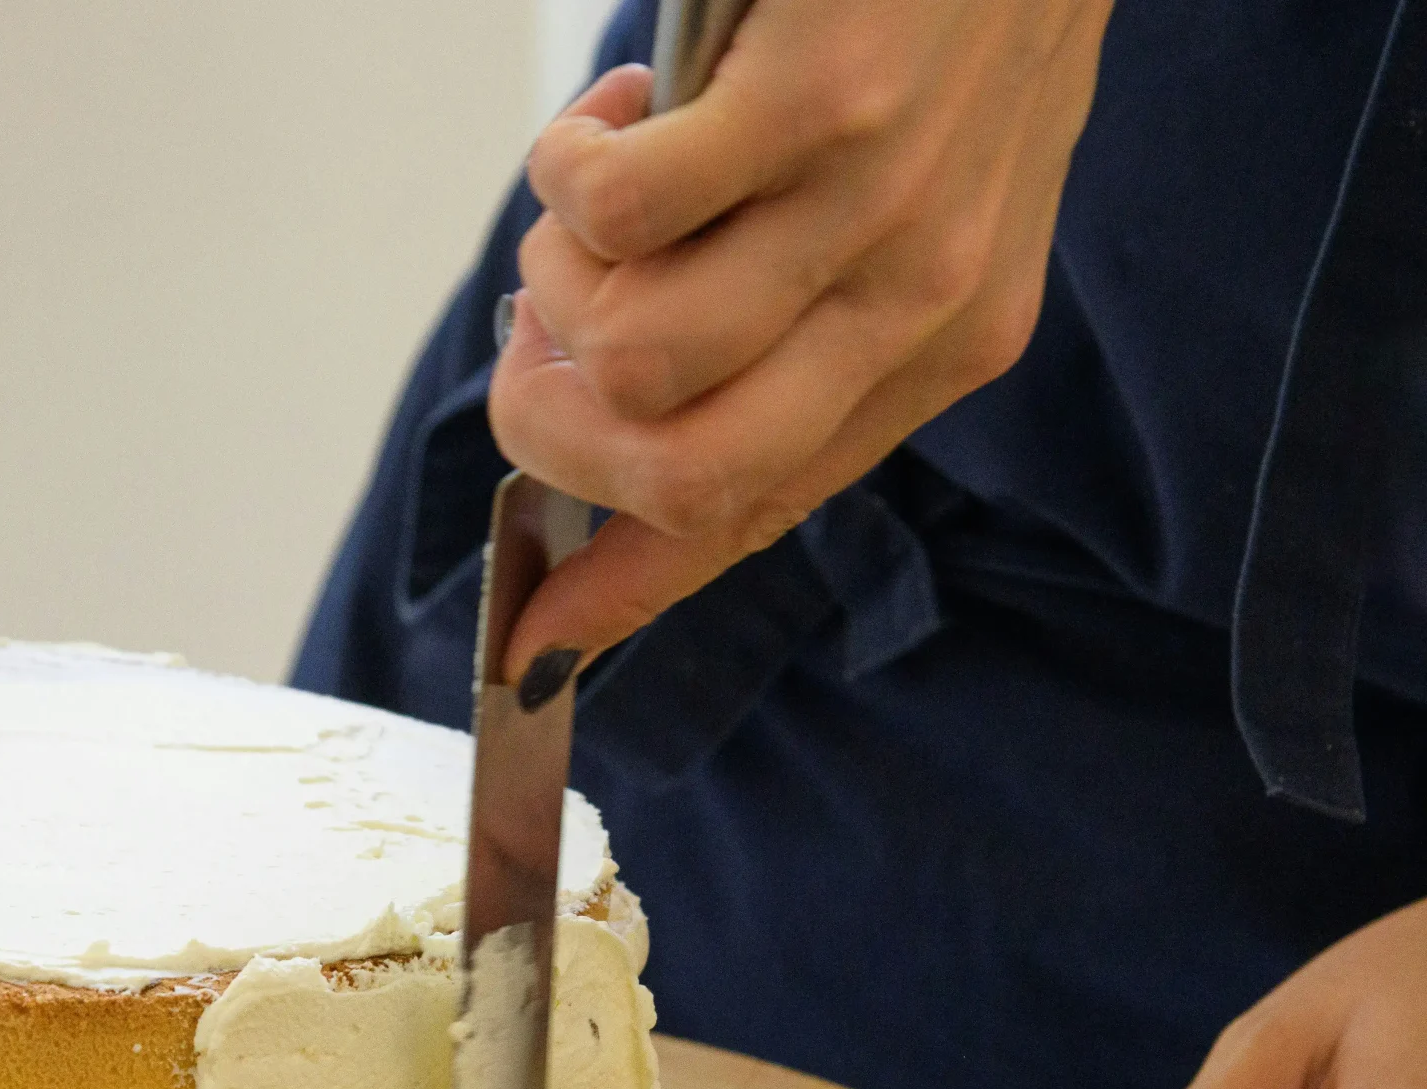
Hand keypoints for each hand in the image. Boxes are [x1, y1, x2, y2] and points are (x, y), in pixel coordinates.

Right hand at [487, 0, 1114, 674]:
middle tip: (536, 335)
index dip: (623, 590)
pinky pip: (616, 210)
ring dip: (558, 280)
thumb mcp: (918, 209)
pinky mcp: (816, 103)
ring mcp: (873, 207)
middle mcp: (919, 301)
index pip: (757, 515)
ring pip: (634, 352)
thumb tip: (631, 417)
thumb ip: (799, 327)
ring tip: (594, 195)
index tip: (530, 633)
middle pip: (677, 474)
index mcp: (941, 348)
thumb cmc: (953, 30)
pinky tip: (613, 112)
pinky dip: (566, 172)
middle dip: (551, 430)